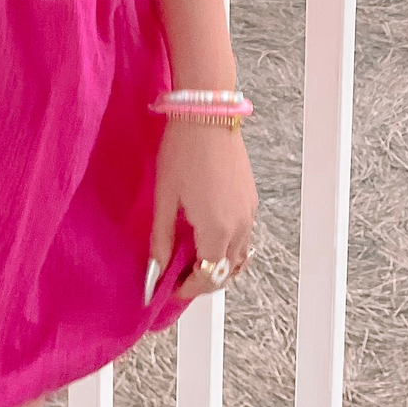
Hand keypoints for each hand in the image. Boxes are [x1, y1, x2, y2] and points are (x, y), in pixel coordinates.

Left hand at [149, 115, 256, 307]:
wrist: (207, 116)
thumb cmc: (181, 154)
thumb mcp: (165, 199)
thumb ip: (161, 239)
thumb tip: (155, 271)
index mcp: (217, 231)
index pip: (208, 277)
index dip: (188, 290)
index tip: (169, 291)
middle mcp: (240, 227)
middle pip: (226, 271)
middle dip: (203, 280)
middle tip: (176, 278)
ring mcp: (250, 214)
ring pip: (239, 257)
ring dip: (217, 265)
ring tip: (190, 260)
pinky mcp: (252, 201)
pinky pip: (244, 238)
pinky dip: (227, 248)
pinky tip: (206, 237)